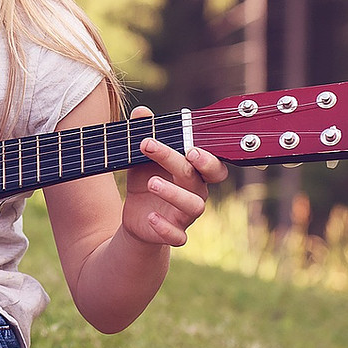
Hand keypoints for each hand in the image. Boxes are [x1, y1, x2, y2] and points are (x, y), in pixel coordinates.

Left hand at [123, 107, 228, 246]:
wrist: (138, 219)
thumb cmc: (147, 181)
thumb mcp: (142, 158)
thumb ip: (144, 134)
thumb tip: (140, 112)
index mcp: (192, 172)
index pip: (210, 163)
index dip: (206, 156)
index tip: (190, 145)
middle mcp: (195, 192)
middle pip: (199, 179)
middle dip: (194, 166)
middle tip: (185, 154)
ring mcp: (186, 215)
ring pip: (193, 206)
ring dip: (174, 193)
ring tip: (152, 183)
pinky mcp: (173, 233)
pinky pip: (177, 235)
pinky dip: (165, 227)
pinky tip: (151, 217)